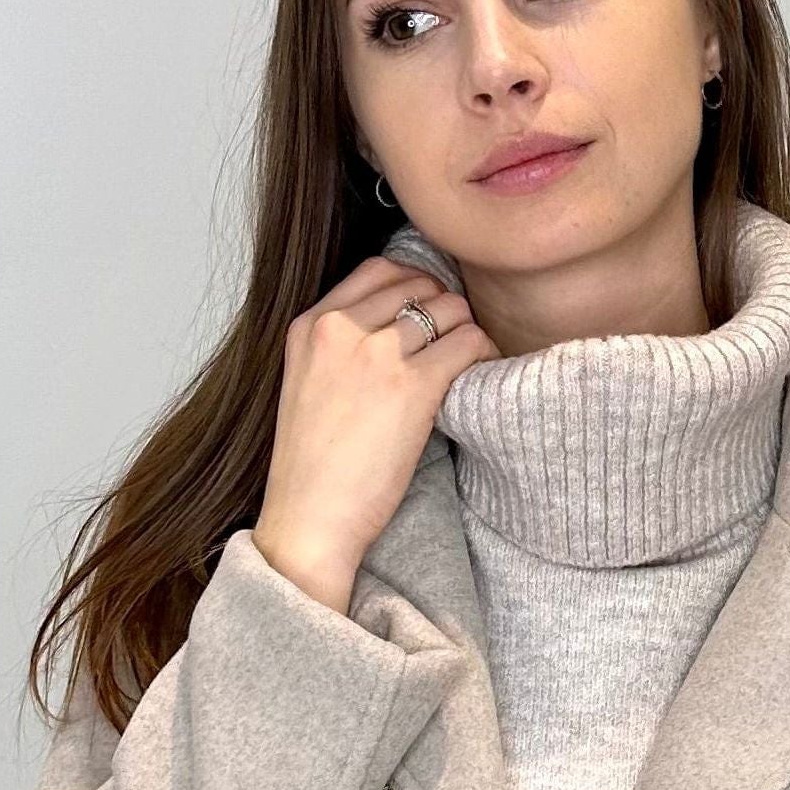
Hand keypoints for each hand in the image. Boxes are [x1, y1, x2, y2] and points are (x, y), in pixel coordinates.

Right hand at [249, 256, 498, 609]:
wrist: (309, 519)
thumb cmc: (312, 469)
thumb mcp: (306, 385)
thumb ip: (339, 348)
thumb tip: (397, 327)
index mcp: (310, 324)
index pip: (378, 269)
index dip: (415, 285)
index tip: (428, 313)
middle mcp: (340, 329)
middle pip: (419, 285)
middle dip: (444, 309)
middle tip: (453, 343)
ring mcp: (377, 354)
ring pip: (448, 308)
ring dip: (466, 331)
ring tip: (467, 361)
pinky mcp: (412, 386)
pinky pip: (468, 342)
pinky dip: (483, 352)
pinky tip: (481, 373)